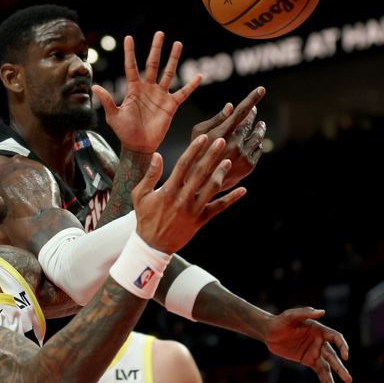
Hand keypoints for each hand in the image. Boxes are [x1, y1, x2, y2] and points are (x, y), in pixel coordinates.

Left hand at [93, 32, 200, 152]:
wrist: (139, 146)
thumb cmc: (124, 132)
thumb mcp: (113, 116)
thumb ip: (108, 101)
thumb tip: (96, 86)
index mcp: (133, 88)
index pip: (131, 66)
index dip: (130, 52)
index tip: (129, 37)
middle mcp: (148, 88)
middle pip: (153, 63)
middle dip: (156, 48)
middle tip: (160, 33)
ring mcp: (160, 95)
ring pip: (168, 73)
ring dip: (173, 59)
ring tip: (178, 44)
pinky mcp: (171, 105)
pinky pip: (183, 93)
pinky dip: (191, 85)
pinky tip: (199, 76)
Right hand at [131, 135, 246, 253]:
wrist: (153, 245)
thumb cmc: (145, 217)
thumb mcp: (140, 195)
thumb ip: (150, 175)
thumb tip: (157, 155)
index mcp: (168, 190)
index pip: (183, 165)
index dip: (194, 150)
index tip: (203, 137)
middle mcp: (182, 199)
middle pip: (200, 173)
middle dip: (211, 156)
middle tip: (221, 141)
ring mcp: (193, 210)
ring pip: (211, 189)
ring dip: (221, 174)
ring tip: (228, 161)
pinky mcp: (201, 220)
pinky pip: (219, 208)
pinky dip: (231, 199)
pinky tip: (242, 190)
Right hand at [190, 86, 266, 190]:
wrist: (200, 184)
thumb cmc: (195, 152)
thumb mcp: (198, 133)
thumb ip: (216, 119)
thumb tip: (231, 106)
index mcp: (222, 132)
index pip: (241, 111)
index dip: (252, 99)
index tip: (261, 89)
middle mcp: (235, 143)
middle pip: (250, 123)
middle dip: (253, 114)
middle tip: (253, 110)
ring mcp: (243, 155)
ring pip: (258, 136)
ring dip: (259, 128)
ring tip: (259, 125)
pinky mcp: (249, 166)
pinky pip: (258, 149)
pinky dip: (257, 143)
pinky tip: (254, 141)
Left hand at [265, 307, 351, 382]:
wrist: (268, 333)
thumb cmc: (280, 321)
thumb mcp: (290, 316)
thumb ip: (305, 313)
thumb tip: (322, 311)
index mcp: (319, 330)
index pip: (335, 338)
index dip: (342, 346)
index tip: (345, 356)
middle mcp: (320, 342)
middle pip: (333, 356)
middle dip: (340, 368)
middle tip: (348, 379)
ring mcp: (314, 352)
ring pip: (327, 367)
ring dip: (331, 379)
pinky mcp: (308, 360)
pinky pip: (318, 371)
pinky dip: (323, 380)